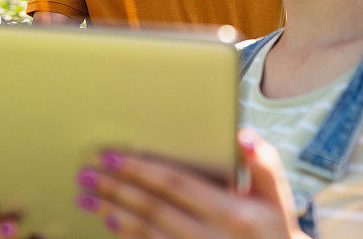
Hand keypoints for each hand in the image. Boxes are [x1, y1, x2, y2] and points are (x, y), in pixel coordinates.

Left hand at [75, 129, 309, 238]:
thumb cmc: (273, 226)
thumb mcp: (276, 196)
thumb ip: (263, 163)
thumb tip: (242, 134)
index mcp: (232, 213)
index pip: (175, 184)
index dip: (140, 169)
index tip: (111, 155)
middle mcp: (212, 238)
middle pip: (153, 207)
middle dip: (116, 188)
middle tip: (86, 172)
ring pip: (146, 231)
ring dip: (113, 211)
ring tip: (86, 195)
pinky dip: (128, 235)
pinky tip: (109, 221)